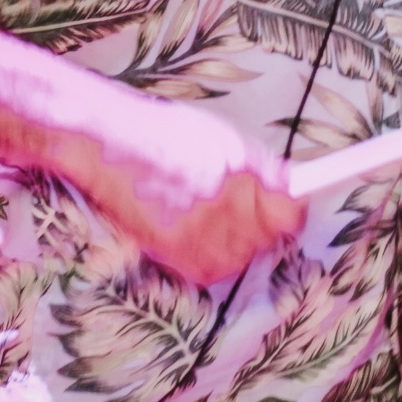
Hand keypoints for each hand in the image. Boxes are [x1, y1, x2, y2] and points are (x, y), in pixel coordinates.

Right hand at [58, 92, 306, 284]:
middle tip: (243, 194)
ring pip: (244, 253)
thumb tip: (293, 186)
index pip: (288, 214)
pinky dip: (215, 248)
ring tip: (213, 206)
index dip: (291, 206)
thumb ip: (261, 167)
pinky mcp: (176, 259)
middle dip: (262, 216)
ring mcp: (195, 242)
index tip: (293, 200)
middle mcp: (217, 216)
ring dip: (240, 234)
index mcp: (234, 180)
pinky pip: (216, 264)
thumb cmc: (165, 137)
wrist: (108, 150)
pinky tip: (199, 224)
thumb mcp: (222, 139)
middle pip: (268, 236)